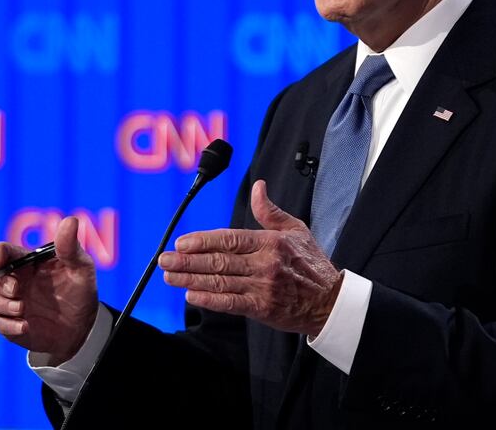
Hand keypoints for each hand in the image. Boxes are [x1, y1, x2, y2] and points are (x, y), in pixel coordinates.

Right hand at [0, 216, 99, 364]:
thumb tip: (70, 220)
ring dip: (1, 304)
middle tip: (17, 289)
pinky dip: (8, 324)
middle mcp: (15, 281)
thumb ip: (71, 247)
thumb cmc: (80, 291)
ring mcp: (10, 303)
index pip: (3, 252)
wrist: (83, 327)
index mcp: (27, 263)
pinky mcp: (11, 324)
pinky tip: (26, 326)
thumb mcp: (81, 268)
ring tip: (22, 308)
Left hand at [160, 180, 342, 336]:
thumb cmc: (312, 264)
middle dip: (188, 260)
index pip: (229, 238)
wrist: (330, 301)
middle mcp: (264, 263)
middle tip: (165, 259)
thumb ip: (270, 211)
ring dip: (191, 278)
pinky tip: (191, 295)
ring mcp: (262, 286)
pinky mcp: (262, 308)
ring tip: (170, 276)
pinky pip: (230, 303)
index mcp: (270, 241)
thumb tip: (258, 187)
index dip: (203, 240)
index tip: (182, 242)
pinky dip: (209, 299)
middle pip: (219, 260)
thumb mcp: (295, 230)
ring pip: (220, 281)